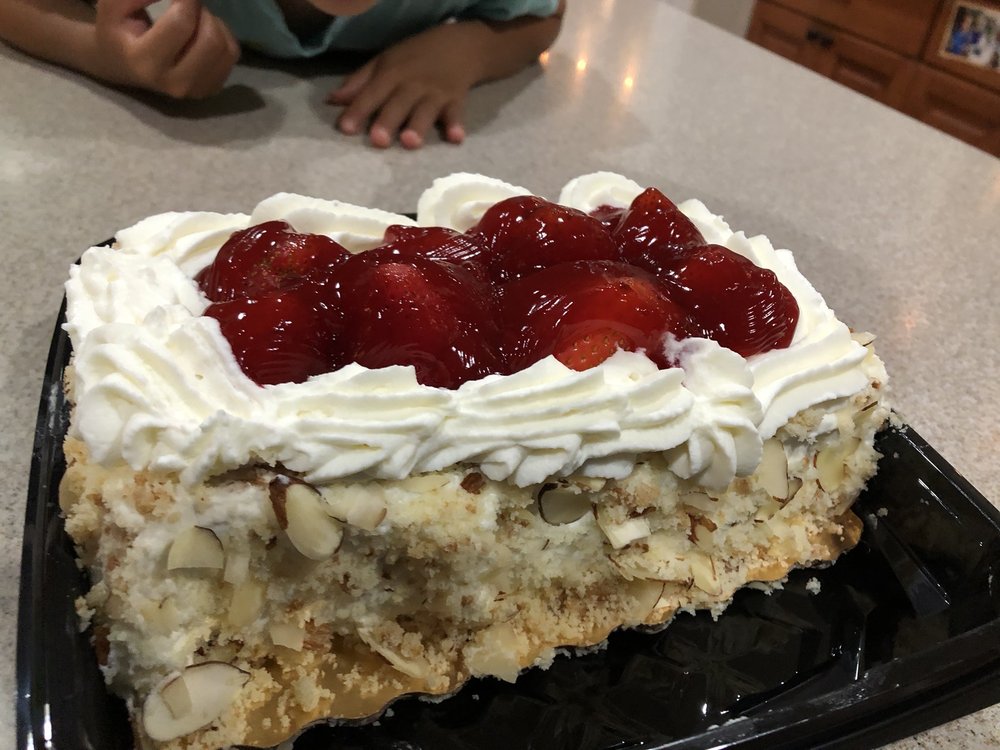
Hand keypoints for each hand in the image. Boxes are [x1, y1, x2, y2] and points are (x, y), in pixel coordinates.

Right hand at [93, 0, 238, 98]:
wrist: (122, 66)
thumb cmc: (117, 31)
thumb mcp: (115, 4)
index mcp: (146, 62)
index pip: (181, 22)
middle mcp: (174, 83)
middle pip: (211, 39)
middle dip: (201, 12)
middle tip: (186, 5)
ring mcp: (196, 90)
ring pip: (225, 47)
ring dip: (212, 23)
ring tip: (192, 19)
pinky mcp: (212, 89)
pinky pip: (232, 55)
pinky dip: (222, 36)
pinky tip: (201, 34)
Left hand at [328, 23, 489, 148]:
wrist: (458, 45)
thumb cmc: (414, 58)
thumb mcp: (384, 62)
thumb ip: (359, 83)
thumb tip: (332, 101)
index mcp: (391, 74)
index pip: (371, 93)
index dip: (358, 110)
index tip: (345, 128)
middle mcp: (412, 84)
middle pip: (398, 104)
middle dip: (388, 121)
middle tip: (378, 140)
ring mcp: (435, 93)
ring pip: (425, 111)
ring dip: (418, 126)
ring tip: (410, 142)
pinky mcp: (456, 100)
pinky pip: (456, 113)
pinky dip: (456, 125)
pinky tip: (456, 138)